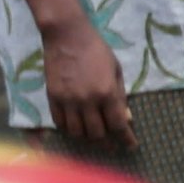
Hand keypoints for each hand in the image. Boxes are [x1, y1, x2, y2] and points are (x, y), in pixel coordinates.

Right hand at [41, 12, 134, 149]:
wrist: (67, 36)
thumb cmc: (97, 50)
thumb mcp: (116, 70)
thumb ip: (121, 95)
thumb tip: (127, 118)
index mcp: (107, 92)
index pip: (118, 125)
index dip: (126, 139)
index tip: (131, 146)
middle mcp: (87, 100)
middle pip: (97, 133)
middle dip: (107, 142)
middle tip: (112, 145)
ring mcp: (67, 101)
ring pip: (77, 132)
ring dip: (87, 138)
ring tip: (94, 139)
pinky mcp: (52, 98)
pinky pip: (60, 123)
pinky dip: (69, 130)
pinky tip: (76, 129)